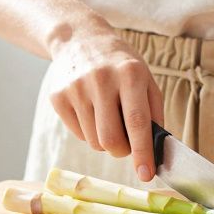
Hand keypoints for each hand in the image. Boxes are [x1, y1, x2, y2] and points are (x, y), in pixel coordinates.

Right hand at [46, 26, 163, 181]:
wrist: (80, 39)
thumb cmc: (120, 65)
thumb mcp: (145, 79)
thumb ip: (153, 114)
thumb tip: (155, 151)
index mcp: (130, 74)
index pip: (137, 122)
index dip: (142, 152)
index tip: (146, 175)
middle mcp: (101, 80)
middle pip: (110, 140)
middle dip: (121, 151)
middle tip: (126, 144)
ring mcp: (76, 88)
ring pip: (94, 141)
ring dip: (105, 140)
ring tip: (107, 117)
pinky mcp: (58, 96)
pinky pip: (78, 134)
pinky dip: (89, 131)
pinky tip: (91, 110)